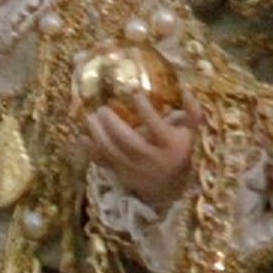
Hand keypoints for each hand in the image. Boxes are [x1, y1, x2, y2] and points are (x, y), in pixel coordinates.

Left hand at [78, 100, 199, 205]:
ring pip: (112, 152)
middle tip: (102, 108)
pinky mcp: (120, 173)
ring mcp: (134, 168)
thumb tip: (185, 86)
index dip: (145, 109)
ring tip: (90, 118)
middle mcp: (151, 158)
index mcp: (169, 145)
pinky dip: (89, 150)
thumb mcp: (191, 132)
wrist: (169, 186)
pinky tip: (80, 136)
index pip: (156, 126)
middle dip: (113, 124)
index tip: (134, 92)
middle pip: (129, 141)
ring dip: (98, 135)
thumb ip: (192, 111)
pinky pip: (102, 162)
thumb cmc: (179, 151)